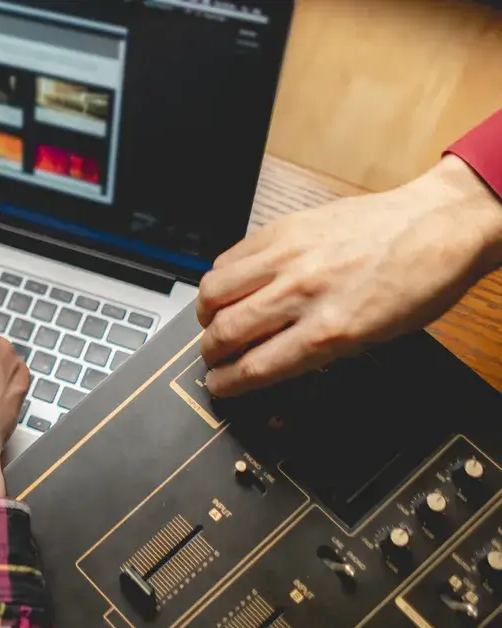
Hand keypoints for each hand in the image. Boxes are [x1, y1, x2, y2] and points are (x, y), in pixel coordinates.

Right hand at [198, 156, 501, 396]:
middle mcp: (304, 292)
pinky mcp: (284, 227)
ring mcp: (290, 256)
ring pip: (214, 291)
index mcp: (331, 330)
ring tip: (214, 320)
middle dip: (210, 353)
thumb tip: (271, 361)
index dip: (227, 383)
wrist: (439, 223)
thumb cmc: (419, 282)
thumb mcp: (375, 337)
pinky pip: (230, 256)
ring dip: (206, 314)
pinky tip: (232, 287)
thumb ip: (318, 351)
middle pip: (226, 331)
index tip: (218, 385)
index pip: (256, 366)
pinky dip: (221, 278)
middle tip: (213, 357)